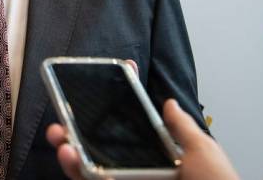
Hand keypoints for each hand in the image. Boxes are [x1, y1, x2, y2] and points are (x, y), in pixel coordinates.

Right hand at [46, 99, 239, 179]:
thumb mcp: (201, 152)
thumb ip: (181, 128)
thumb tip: (170, 103)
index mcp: (157, 158)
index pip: (130, 130)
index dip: (113, 110)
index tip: (98, 90)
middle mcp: (137, 171)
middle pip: (99, 148)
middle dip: (76, 131)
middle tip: (62, 120)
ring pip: (89, 168)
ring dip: (70, 151)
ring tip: (61, 139)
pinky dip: (79, 171)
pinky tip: (71, 157)